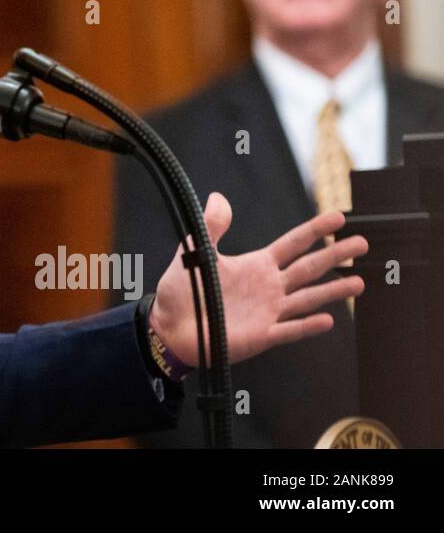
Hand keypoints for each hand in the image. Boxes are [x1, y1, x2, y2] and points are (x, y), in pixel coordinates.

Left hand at [148, 192, 367, 367]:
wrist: (170, 325)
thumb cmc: (183, 290)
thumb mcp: (195, 251)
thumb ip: (211, 227)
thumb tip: (217, 197)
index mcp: (257, 265)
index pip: (293, 244)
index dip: (315, 230)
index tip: (338, 218)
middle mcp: (270, 287)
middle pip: (310, 268)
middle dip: (336, 255)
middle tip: (361, 243)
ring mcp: (270, 311)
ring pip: (308, 299)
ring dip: (333, 291)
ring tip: (359, 283)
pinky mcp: (263, 335)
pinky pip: (289, 330)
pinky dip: (307, 326)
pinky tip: (327, 320)